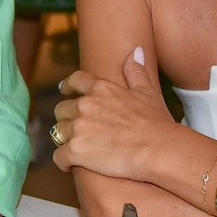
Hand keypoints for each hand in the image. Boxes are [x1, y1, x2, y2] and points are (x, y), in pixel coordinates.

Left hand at [51, 48, 177, 180]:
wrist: (159, 149)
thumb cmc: (157, 123)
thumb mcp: (148, 92)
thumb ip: (137, 71)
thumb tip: (136, 51)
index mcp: (101, 89)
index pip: (75, 80)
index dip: (67, 86)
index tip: (64, 90)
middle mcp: (85, 105)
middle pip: (61, 109)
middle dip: (67, 119)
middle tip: (77, 130)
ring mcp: (79, 128)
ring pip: (58, 133)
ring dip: (65, 140)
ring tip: (77, 149)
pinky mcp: (76, 151)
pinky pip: (58, 157)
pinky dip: (63, 162)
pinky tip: (70, 165)